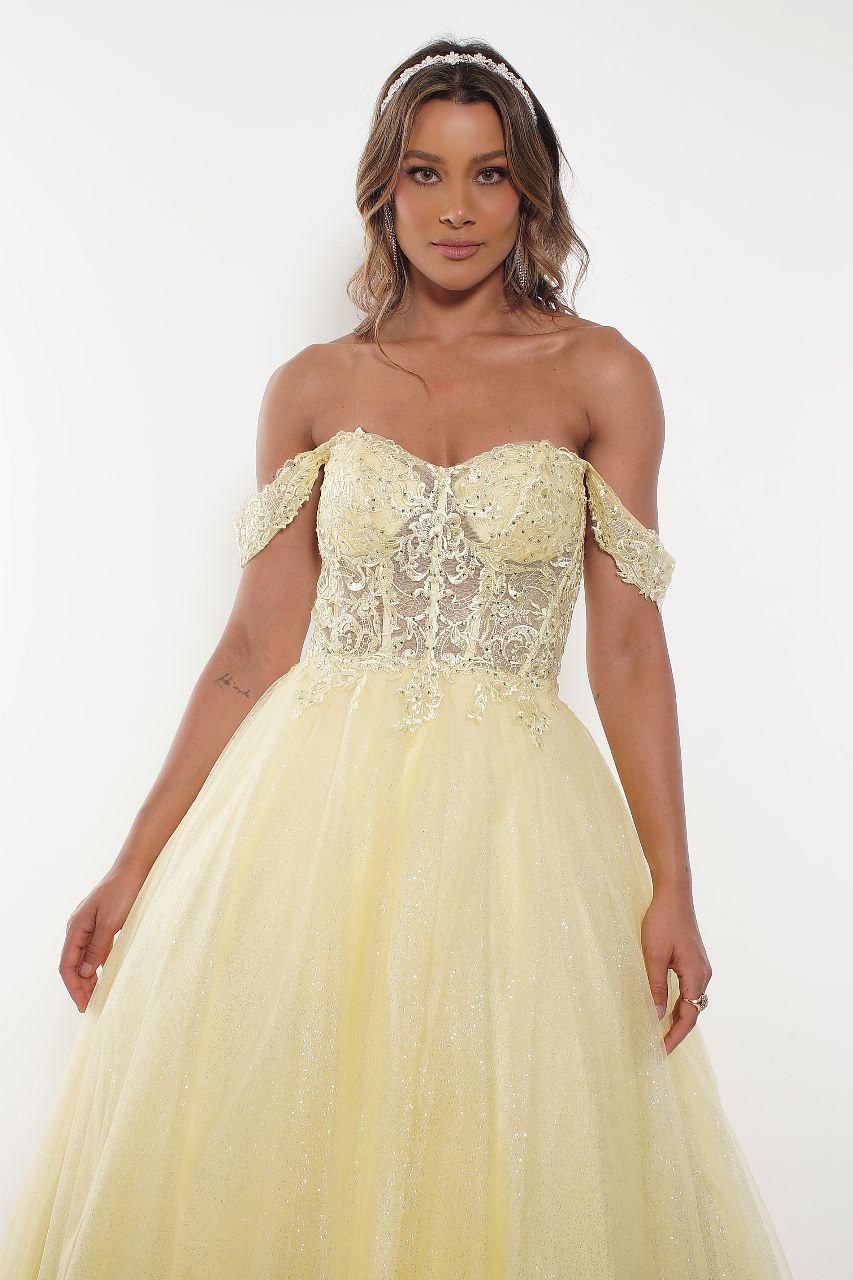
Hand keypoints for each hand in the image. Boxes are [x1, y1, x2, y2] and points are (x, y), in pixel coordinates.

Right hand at [59, 865, 148, 1011]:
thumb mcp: (110, 923)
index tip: (83, 1006)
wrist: (135, 868)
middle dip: (80, 986)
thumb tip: (84, 972)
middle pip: (73, 964)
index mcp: (76, 928)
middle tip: (91, 1006)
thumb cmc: (123, 892)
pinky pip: (96, 950)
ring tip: (97, 996)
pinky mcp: (103, 923)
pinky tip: (106, 974)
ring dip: (89, 978)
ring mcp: (91, 926)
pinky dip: (98, 965)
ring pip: (85, 958)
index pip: (67, 965)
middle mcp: (79, 928)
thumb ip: (97, 948)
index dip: (73, 988)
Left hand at [641, 880, 711, 1055]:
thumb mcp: (653, 955)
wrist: (674, 894)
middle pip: (692, 1012)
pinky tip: (664, 1007)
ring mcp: (700, 968)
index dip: (674, 1037)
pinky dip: (678, 1004)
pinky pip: (688, 990)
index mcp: (696, 976)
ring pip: (691, 1001)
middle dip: (676, 1032)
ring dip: (677, 1018)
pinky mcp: (694, 961)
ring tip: (659, 1033)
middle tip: (657, 1048)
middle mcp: (703, 975)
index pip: (687, 1017)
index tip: (660, 1052)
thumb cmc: (662, 921)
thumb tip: (656, 1016)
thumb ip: (655, 986)